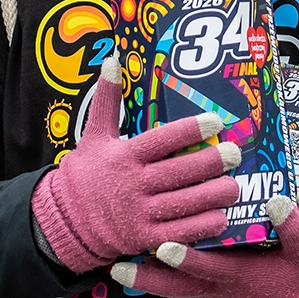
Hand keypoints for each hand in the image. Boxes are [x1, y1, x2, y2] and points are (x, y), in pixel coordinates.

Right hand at [30, 56, 242, 272]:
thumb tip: (111, 60)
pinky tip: (220, 217)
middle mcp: (133, 184)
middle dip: (211, 162)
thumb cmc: (84, 173)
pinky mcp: (144, 238)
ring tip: (234, 185)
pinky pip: (178, 232)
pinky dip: (201, 226)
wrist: (64, 220)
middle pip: (179, 172)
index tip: (216, 121)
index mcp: (124, 156)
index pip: (162, 140)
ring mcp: (139, 213)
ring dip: (213, 195)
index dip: (191, 130)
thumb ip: (107, 100)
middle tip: (234, 154)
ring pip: (184, 203)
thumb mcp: (92, 135)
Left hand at [111, 195, 298, 297]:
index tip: (162, 247)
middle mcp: (219, 286)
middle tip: (115, 270)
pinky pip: (179, 284)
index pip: (207, 268)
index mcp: (239, 276)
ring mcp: (211, 290)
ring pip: (171, 289)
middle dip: (144, 279)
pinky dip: (160, 275)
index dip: (185, 259)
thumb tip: (277, 202)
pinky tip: (140, 257)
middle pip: (174, 287)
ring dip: (144, 279)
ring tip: (114, 266)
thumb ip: (295, 230)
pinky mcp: (210, 287)